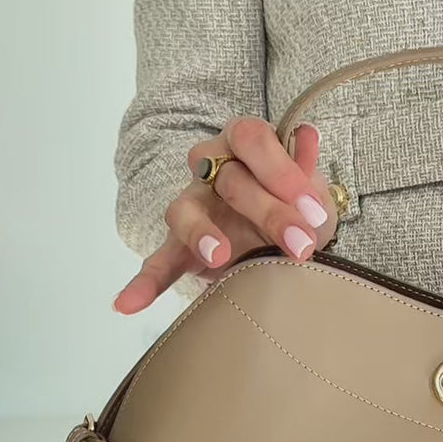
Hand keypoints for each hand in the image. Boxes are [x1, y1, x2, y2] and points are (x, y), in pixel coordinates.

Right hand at [112, 119, 336, 313]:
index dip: (281, 170)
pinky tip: (127, 303)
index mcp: (246, 144)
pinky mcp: (181, 247)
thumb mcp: (315, 194)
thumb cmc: (300, 208)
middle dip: (268, 212)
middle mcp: (213, 168)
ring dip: (202, 234)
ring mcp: (193, 206)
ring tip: (218, 256)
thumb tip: (307, 137)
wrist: (290, 240)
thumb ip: (307, 172)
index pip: (252, 139)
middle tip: (300, 245)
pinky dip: (144, 283)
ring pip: (184, 212)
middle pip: (229, 179)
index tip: (311, 207)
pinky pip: (158, 262)